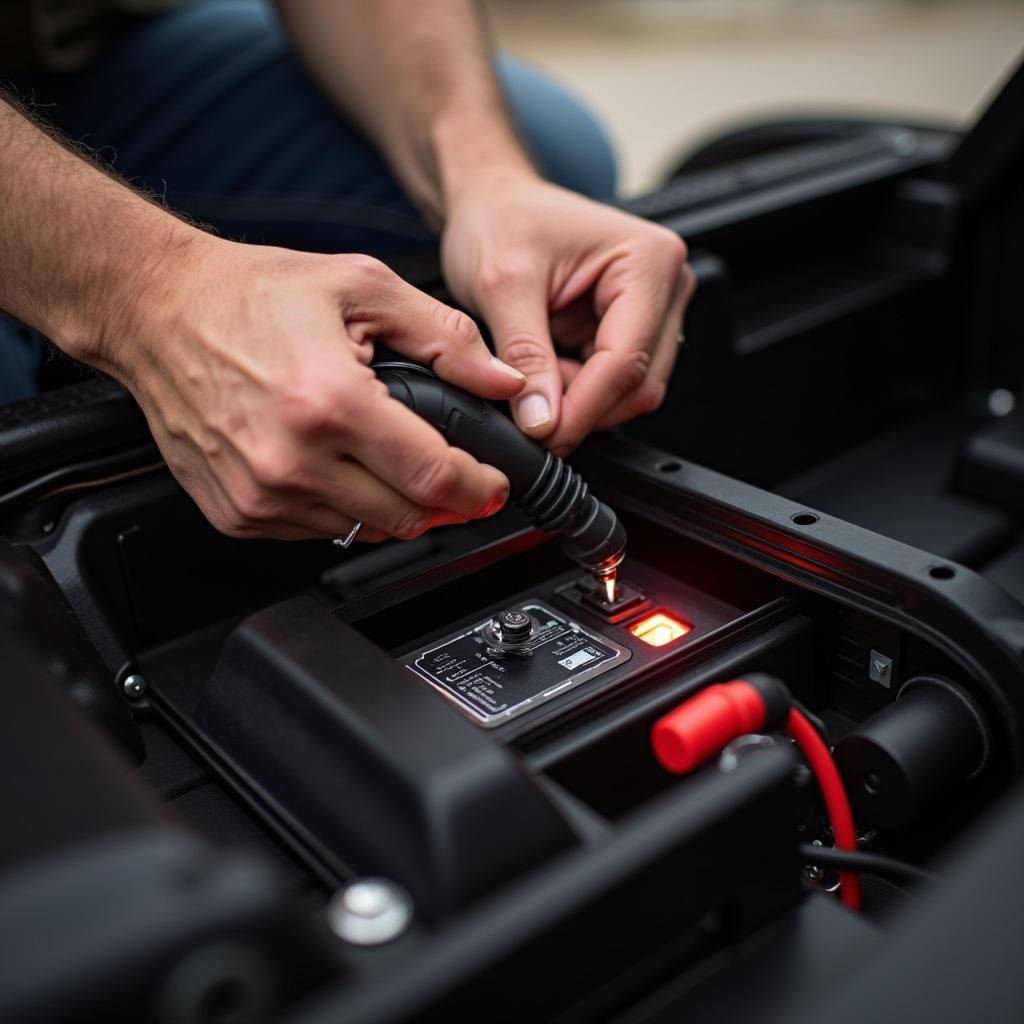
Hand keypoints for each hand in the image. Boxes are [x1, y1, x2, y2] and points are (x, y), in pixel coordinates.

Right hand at [104, 234, 526, 541]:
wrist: (156, 311)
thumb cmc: (250, 295)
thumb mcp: (362, 287)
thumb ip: (446, 338)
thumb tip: (504, 382)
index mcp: (332, 404)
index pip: (434, 477)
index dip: (479, 488)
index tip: (493, 485)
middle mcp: (292, 461)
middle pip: (407, 518)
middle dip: (445, 502)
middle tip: (453, 476)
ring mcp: (260, 496)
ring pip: (365, 532)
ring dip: (394, 507)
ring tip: (389, 462)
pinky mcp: (237, 514)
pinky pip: (317, 534)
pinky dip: (344, 510)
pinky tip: (339, 469)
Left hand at [441, 173, 695, 453]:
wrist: (493, 203)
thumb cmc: (501, 220)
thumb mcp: (502, 284)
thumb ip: (525, 355)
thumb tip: (542, 420)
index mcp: (649, 260)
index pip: (626, 359)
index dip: (584, 407)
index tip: (545, 435)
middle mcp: (666, 284)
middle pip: (639, 382)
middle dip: (584, 408)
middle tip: (531, 416)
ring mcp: (655, 310)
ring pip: (631, 390)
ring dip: (581, 403)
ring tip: (534, 382)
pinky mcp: (634, 330)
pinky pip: (616, 383)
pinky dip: (579, 393)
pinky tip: (547, 375)